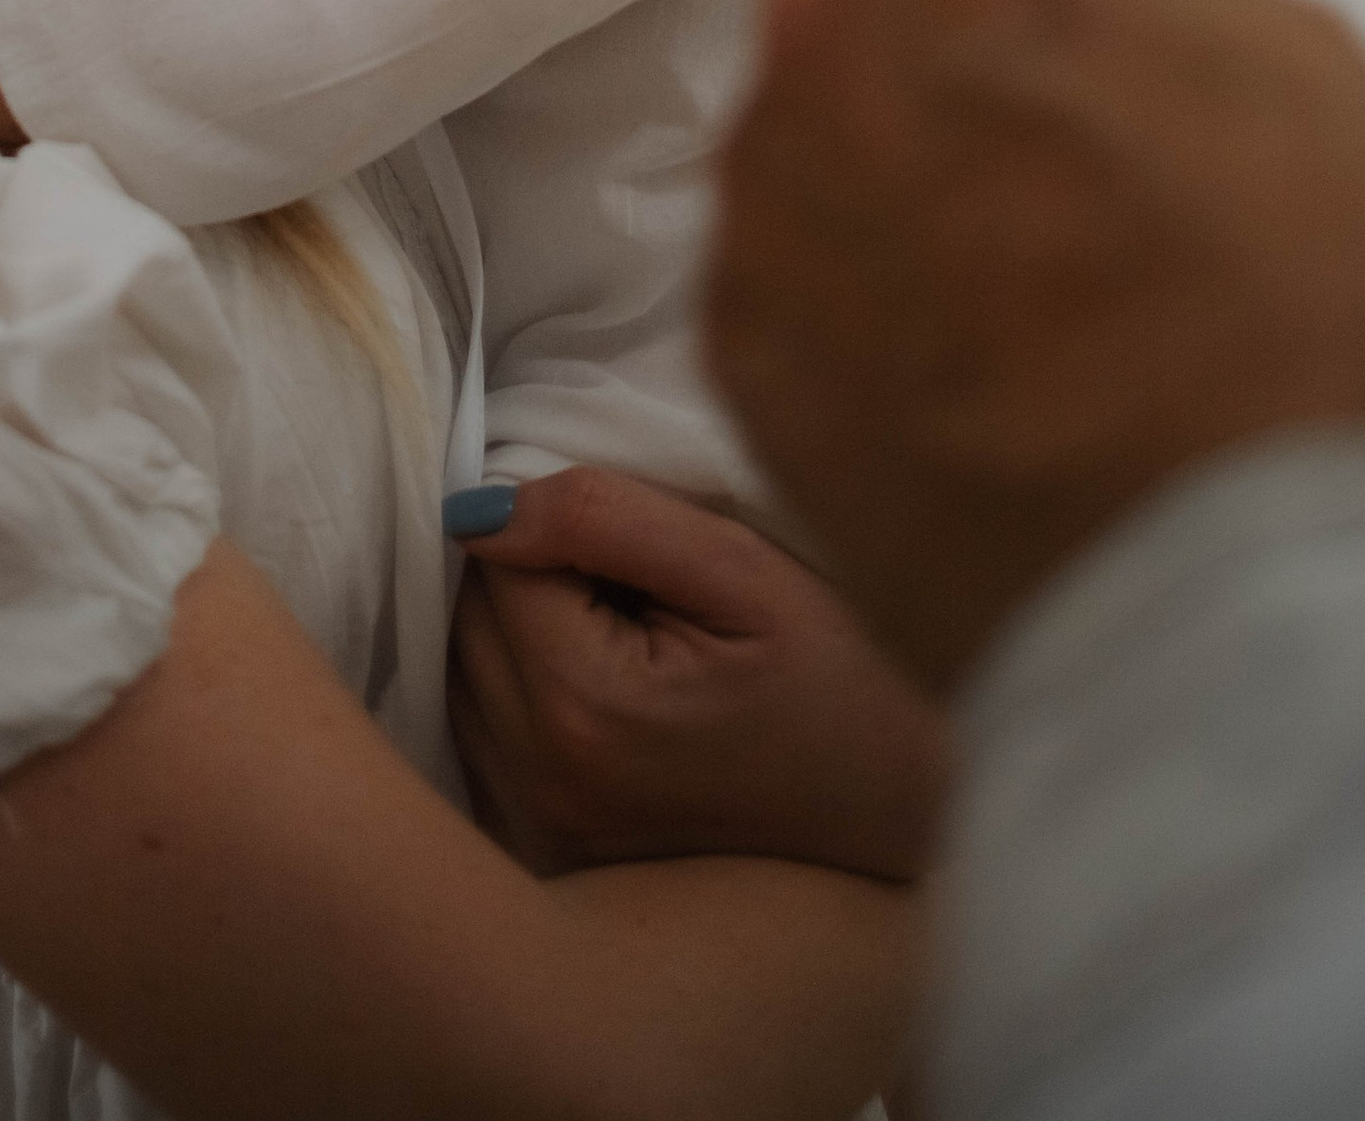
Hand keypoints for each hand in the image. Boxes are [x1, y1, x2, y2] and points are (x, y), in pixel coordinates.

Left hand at [449, 464, 949, 881]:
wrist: (900, 822)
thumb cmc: (841, 682)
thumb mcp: (745, 572)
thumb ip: (602, 518)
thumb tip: (476, 509)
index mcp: (583, 707)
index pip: (493, 558)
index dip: (562, 529)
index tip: (646, 554)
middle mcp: (540, 782)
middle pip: (468, 617)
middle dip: (533, 578)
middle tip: (641, 590)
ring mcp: (538, 831)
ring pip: (464, 673)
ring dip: (520, 634)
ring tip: (630, 640)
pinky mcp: (545, 855)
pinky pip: (480, 737)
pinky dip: (518, 693)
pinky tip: (604, 692)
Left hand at [706, 0, 1364, 692]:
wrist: (1246, 634)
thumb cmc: (1332, 365)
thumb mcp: (1338, 112)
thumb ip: (1200, 4)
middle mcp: (849, 22)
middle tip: (1011, 16)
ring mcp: (772, 180)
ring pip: (792, 66)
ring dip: (876, 98)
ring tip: (992, 214)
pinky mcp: (736, 328)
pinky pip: (775, 233)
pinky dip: (845, 256)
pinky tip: (946, 336)